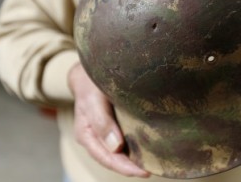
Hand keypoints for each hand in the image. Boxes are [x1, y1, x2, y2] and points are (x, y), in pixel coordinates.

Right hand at [68, 63, 149, 177]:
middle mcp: (94, 137)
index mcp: (86, 134)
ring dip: (134, 159)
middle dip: (132, 167)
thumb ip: (101, 122)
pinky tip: (148, 148)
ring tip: (154, 163)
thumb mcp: (93, 99)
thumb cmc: (90, 82)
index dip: (124, 167)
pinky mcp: (112, 125)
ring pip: (118, 152)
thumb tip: (116, 147)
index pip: (106, 157)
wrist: (88, 70)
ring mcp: (103, 132)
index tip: (144, 172)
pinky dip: (134, 147)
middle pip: (113, 159)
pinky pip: (123, 141)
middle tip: (154, 170)